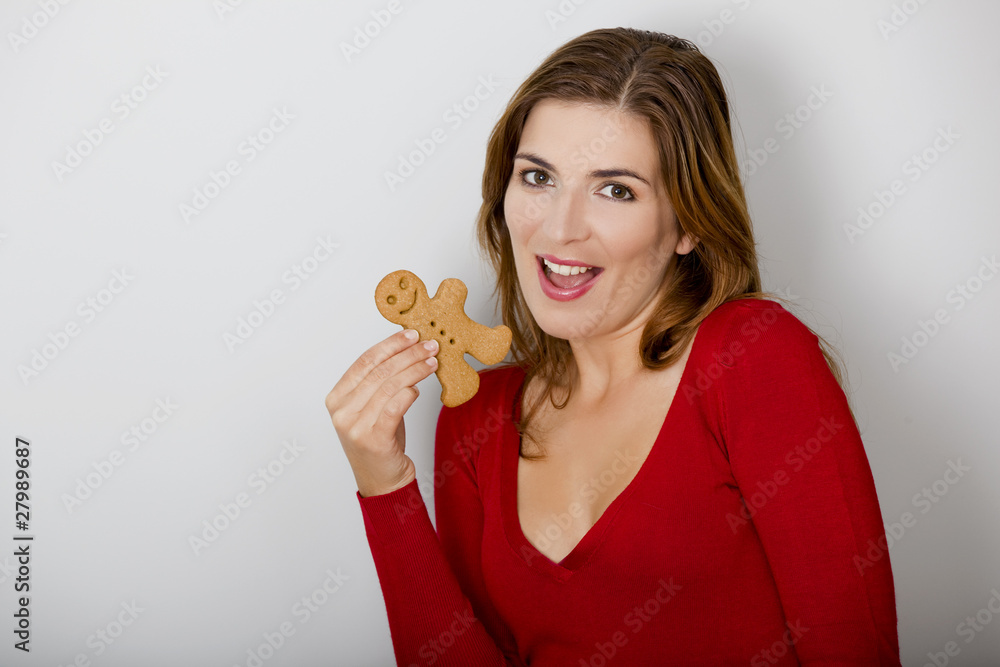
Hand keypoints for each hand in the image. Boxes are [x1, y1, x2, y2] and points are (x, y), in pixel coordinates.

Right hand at [325, 329, 438, 497]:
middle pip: (379, 371)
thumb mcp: (373, 407)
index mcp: (337, 398)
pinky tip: (420, 388)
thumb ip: (381, 382)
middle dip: (408, 354)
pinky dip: (409, 393)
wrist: (382, 481)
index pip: (365, 361)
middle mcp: (342, 411)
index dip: (390, 345)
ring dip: (414, 370)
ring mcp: (354, 427)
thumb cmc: (380, 440)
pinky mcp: (373, 440)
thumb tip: (406, 348)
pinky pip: (394, 407)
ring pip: (389, 386)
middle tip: (429, 345)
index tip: (411, 335)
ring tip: (432, 362)